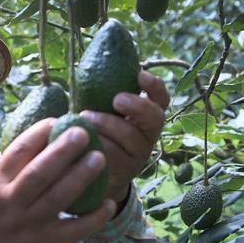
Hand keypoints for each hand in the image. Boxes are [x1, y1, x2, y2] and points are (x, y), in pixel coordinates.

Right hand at [0, 118, 116, 242]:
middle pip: (40, 171)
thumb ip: (1, 164)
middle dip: (63, 150)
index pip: (18, 151)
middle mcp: (10, 202)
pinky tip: (107, 204)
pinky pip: (74, 229)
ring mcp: (29, 225)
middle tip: (84, 132)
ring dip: (81, 176)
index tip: (58, 119)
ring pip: (59, 197)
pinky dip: (94, 217)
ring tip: (100, 158)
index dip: (40, 132)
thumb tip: (27, 139)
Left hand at [80, 71, 168, 203]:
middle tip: (116, 99)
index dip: (154, 86)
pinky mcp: (125, 173)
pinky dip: (97, 144)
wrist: (93, 176)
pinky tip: (83, 139)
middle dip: (137, 105)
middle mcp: (148, 136)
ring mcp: (139, 156)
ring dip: (107, 123)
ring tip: (84, 116)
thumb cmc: (95, 134)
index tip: (139, 75)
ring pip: (130, 137)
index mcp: (145, 117)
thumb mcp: (100, 113)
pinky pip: (114, 156)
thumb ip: (100, 96)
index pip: (161, 99)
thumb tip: (85, 66)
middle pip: (155, 118)